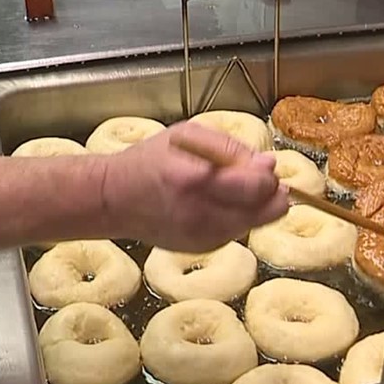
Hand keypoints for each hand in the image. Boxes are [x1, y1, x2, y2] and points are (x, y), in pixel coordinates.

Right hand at [101, 121, 288, 252]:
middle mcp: (201, 213)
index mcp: (196, 179)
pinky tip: (217, 205)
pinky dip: (237, 218)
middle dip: (270, 192)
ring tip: (229, 189)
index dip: (268, 174)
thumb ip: (230, 148)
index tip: (262, 164)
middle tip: (255, 178)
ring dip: (254, 206)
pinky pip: (237, 233)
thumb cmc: (147, 161)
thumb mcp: (185, 136)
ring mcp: (202, 236)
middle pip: (266, 211)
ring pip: (256, 223)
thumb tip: (268, 163)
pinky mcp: (202, 248)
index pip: (257, 185)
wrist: (113, 200)